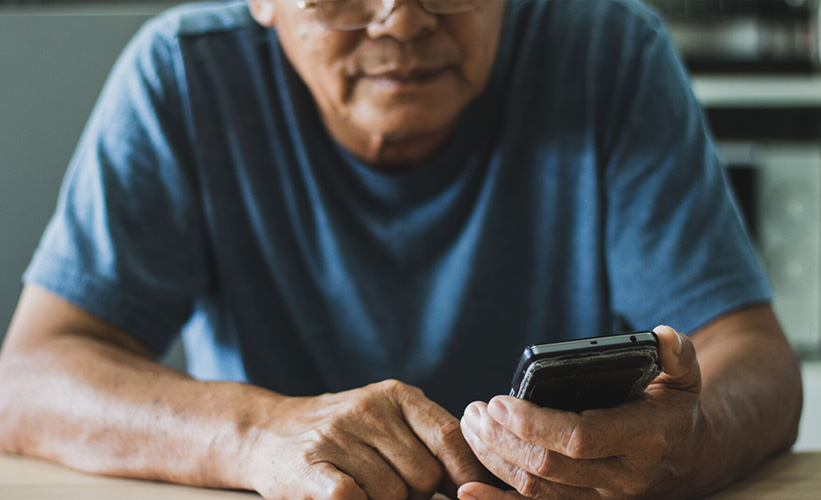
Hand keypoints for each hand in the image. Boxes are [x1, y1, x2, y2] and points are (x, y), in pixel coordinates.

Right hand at [246, 379, 490, 499]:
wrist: (268, 433)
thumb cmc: (342, 434)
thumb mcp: (386, 419)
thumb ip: (428, 440)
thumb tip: (477, 478)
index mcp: (396, 395)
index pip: (449, 436)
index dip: (468, 473)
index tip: (472, 495)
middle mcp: (368, 409)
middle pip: (424, 475)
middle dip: (416, 493)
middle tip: (391, 487)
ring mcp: (337, 436)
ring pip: (393, 494)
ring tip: (361, 486)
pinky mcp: (311, 466)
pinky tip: (345, 492)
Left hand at [458, 326, 704, 499]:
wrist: (687, 455)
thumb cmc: (674, 408)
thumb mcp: (684, 376)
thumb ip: (677, 353)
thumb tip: (660, 338)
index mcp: (643, 439)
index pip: (580, 438)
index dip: (535, 424)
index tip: (500, 401)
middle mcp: (621, 476)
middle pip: (549, 467)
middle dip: (503, 439)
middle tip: (474, 411)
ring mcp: (601, 496)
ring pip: (537, 488)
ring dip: (494, 459)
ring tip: (471, 427)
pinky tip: (467, 490)